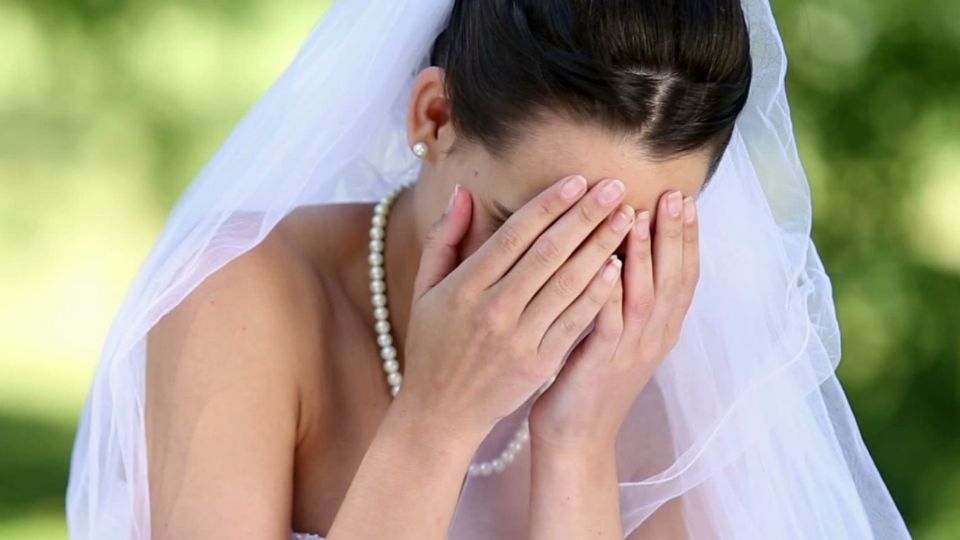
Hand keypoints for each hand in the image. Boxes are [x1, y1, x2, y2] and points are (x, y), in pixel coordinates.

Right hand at [398, 175, 635, 436]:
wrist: (439, 412)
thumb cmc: (432, 345)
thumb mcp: (424, 289)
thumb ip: (443, 238)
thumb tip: (463, 192)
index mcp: (465, 286)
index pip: (514, 235)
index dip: (549, 204)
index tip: (578, 180)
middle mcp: (494, 309)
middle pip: (548, 253)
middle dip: (585, 216)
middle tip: (615, 186)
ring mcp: (519, 338)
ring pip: (567, 284)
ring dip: (600, 247)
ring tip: (626, 218)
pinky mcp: (539, 364)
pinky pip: (574, 322)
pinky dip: (597, 294)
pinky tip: (618, 267)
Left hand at [528, 189, 699, 453]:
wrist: (576, 438)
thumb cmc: (589, 379)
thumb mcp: (618, 335)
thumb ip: (627, 297)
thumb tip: (624, 249)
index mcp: (661, 330)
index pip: (684, 276)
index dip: (689, 238)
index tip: (687, 198)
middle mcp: (654, 339)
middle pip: (673, 279)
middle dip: (675, 234)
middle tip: (676, 194)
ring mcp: (630, 352)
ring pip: (645, 296)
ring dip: (645, 254)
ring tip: (640, 213)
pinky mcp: (600, 364)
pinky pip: (609, 321)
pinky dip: (610, 290)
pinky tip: (607, 261)